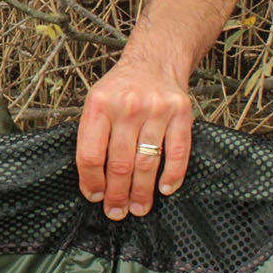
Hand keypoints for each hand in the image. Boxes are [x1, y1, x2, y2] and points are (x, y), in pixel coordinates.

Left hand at [75, 58, 193, 219]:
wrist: (155, 60)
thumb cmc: (121, 87)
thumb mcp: (95, 101)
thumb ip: (91, 135)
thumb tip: (92, 181)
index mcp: (99, 104)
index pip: (90, 154)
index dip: (91, 182)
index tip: (94, 196)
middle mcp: (127, 106)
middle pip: (119, 163)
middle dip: (117, 194)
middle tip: (116, 211)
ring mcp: (156, 110)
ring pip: (147, 162)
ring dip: (142, 192)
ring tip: (138, 208)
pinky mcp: (182, 113)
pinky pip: (178, 152)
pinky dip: (172, 175)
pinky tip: (165, 189)